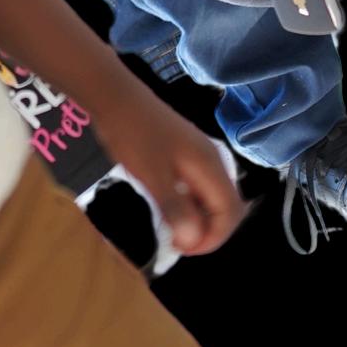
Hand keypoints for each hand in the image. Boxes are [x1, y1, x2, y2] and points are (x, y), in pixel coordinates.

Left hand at [91, 85, 245, 256]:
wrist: (115, 97)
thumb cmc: (134, 135)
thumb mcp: (152, 175)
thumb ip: (175, 208)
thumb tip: (194, 240)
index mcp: (209, 165)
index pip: (230, 212)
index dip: (213, 238)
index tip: (183, 249)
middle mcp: (211, 160)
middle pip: (226, 206)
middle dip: (209, 231)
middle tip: (178, 244)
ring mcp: (198, 155)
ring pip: (211, 197)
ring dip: (198, 219)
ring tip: (172, 232)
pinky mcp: (185, 153)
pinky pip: (197, 187)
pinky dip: (189, 204)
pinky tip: (167, 210)